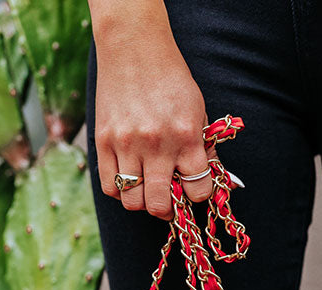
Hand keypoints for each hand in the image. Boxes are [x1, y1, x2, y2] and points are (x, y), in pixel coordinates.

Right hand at [93, 23, 214, 220]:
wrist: (134, 46)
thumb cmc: (171, 80)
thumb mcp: (197, 112)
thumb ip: (204, 150)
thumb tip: (218, 185)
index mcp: (187, 137)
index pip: (197, 191)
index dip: (197, 196)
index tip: (192, 189)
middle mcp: (157, 145)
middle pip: (158, 205)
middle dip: (166, 210)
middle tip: (167, 201)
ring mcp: (127, 144)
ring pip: (132, 201)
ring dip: (141, 202)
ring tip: (146, 189)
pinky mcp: (103, 141)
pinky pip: (110, 187)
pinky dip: (120, 191)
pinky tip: (128, 178)